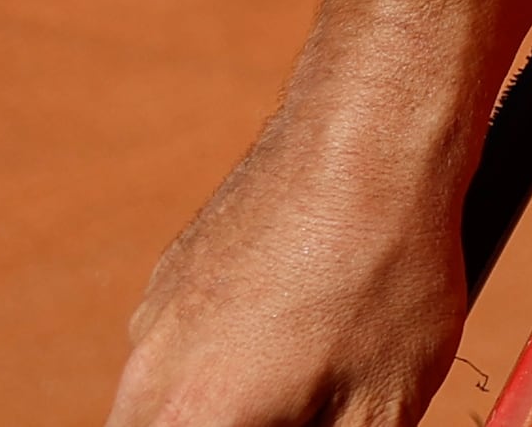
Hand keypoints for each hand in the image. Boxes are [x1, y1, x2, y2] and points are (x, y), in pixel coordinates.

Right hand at [107, 109, 471, 426]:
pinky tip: (307, 315)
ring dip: (230, 402)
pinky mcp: (171, 276)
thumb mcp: (386, 402)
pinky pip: (187, 344)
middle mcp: (145, 376)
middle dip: (243, 423)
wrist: (369, 134)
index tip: (315, 418)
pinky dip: (231, 352)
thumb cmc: (385, 268)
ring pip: (176, 400)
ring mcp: (152, 319)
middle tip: (306, 407)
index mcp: (191, 421)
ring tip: (315, 365)